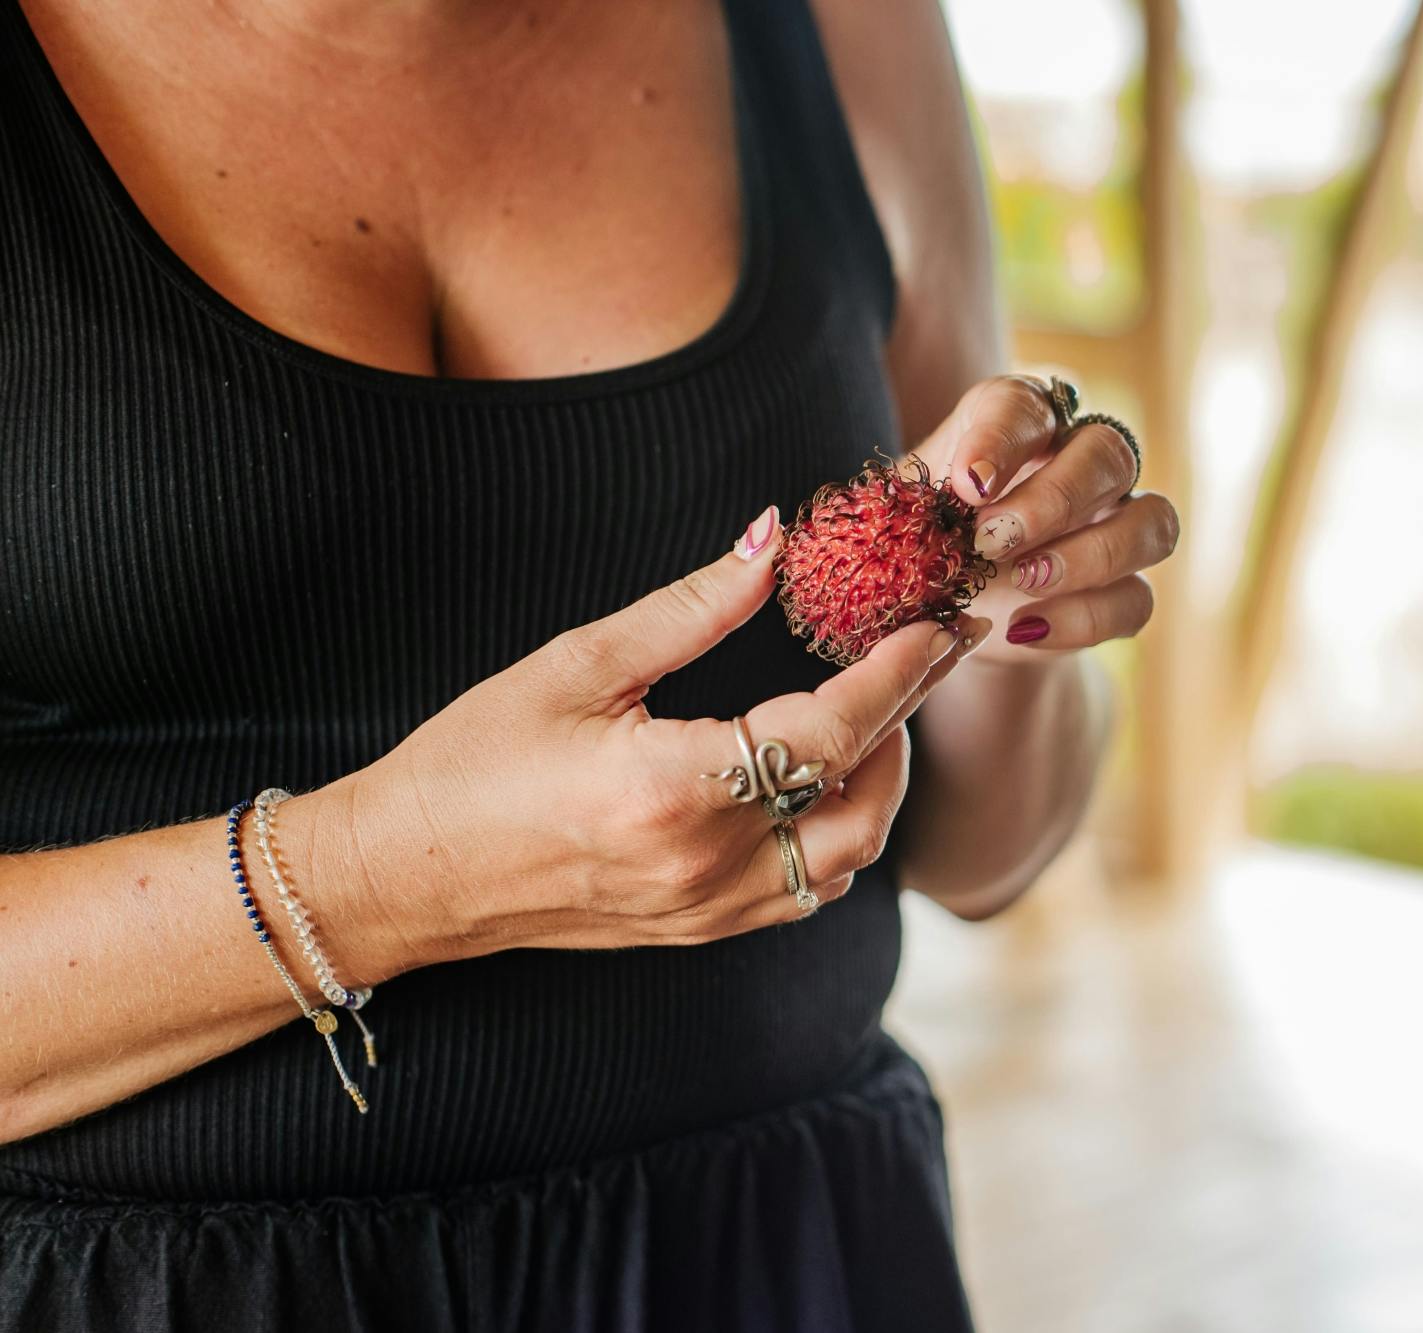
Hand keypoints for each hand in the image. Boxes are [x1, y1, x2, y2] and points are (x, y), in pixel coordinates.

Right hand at [321, 507, 984, 966]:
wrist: (405, 874)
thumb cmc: (473, 759)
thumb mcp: (578, 665)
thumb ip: (692, 607)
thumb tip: (772, 540)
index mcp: (674, 790)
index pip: (830, 732)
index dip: (897, 675)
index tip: (937, 625)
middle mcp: (704, 865)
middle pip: (863, 803)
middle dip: (905, 725)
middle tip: (917, 657)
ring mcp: (705, 910)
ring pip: (847, 859)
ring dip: (877, 787)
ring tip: (873, 713)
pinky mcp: (698, 931)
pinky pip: (804, 891)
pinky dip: (836, 834)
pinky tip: (820, 779)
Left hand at [910, 374, 1179, 665]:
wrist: (951, 610)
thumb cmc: (926, 540)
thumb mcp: (905, 517)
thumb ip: (909, 507)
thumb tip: (915, 510)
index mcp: (1022, 423)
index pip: (1025, 406)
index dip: (1001, 440)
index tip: (966, 483)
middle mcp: (1085, 462)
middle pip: (1108, 453)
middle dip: (1053, 500)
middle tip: (992, 540)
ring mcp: (1118, 525)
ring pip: (1152, 522)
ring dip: (1089, 555)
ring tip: (1024, 581)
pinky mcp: (1126, 589)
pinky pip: (1137, 599)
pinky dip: (1084, 618)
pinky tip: (1025, 628)